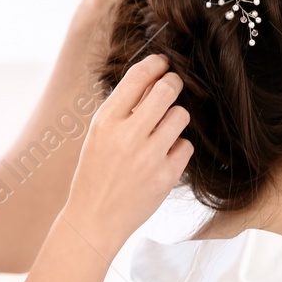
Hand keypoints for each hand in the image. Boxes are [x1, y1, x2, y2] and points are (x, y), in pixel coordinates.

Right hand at [61, 54, 192, 252]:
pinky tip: (164, 157)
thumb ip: (123, 109)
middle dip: (174, 84)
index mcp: (106, 121)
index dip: (155, 64)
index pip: (137, 77)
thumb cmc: (95, 173)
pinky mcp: (166, 175)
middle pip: (167, 90)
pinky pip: (186, 146)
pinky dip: (178, 148)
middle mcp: (128, 135)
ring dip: (176, 118)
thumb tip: (153, 80)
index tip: (163, 63)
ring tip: (164, 130)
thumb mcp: (99, 135)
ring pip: (181, 116)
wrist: (94, 218)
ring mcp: (149, 156)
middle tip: (173, 87)